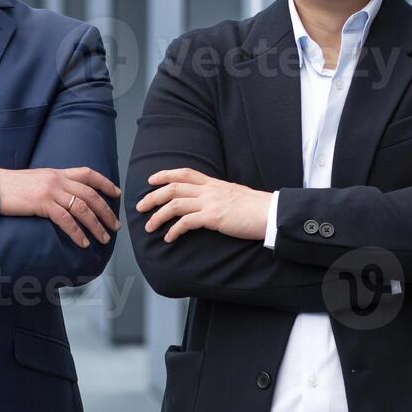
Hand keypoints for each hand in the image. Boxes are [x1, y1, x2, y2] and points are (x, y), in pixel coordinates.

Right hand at [0, 167, 120, 246]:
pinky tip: (83, 242)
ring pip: (82, 208)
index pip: (88, 174)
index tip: (116, 194)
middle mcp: (57, 179)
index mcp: (57, 172)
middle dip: (106, 211)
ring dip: (96, 225)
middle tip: (115, 225)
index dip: (105, 183)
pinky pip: (66, 220)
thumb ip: (53, 185)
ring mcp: (50, 191)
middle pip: (90, 194)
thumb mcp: (37, 180)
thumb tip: (65, 197)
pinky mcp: (42, 203)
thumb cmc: (12, 186)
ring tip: (104, 238)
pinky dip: (77, 232)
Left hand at [136, 168, 272, 243]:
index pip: (185, 173)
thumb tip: (208, 200)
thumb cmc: (255, 207)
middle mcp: (209, 190)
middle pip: (173, 187)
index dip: (165, 174)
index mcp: (213, 183)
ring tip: (149, 227)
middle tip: (140, 207)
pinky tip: (169, 238)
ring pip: (174, 204)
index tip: (151, 179)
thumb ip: (218, 195)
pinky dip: (174, 230)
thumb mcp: (233, 194)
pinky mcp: (213, 217)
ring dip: (158, 216)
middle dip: (152, 196)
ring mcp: (210, 203)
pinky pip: (186, 222)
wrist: (271, 213)